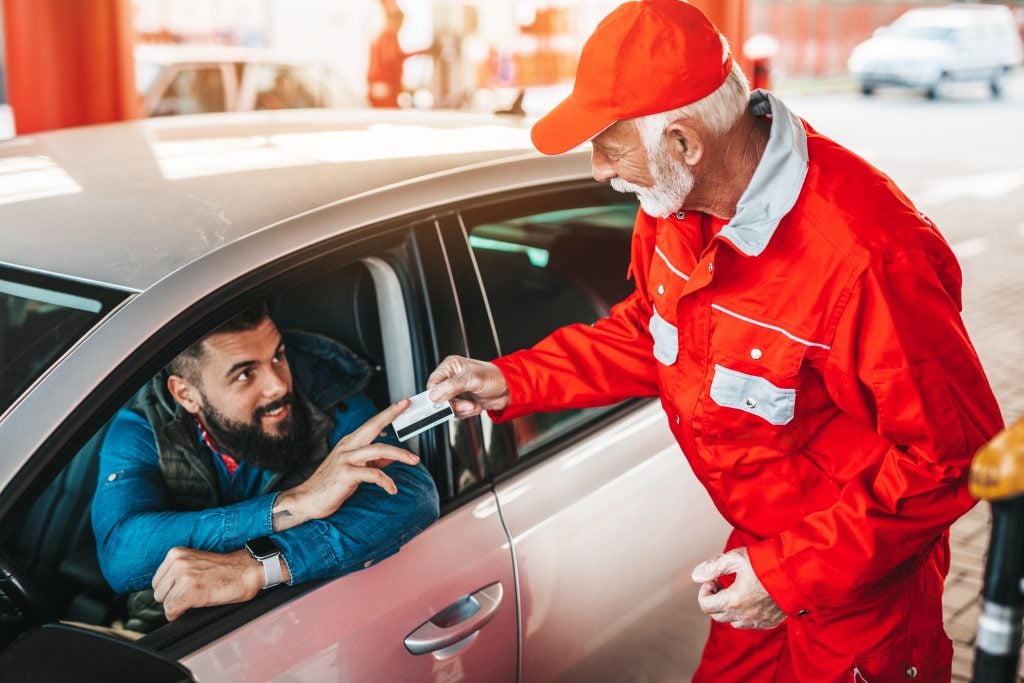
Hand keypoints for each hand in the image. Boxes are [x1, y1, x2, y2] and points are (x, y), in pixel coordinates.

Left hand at [152, 547, 273, 620]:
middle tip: (191, 595)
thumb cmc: (225, 569)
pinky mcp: (191, 590)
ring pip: (164, 603)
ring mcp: (184, 576)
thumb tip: (164, 590)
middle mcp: (178, 562)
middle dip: (172, 598)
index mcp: (176, 553)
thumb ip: (177, 570)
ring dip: (177, 605)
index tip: (183, 590)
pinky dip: (179, 614)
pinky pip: (172, 610)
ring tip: (195, 599)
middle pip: (158, 593)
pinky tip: (194, 606)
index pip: (157, 581)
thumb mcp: (195, 561)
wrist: (247, 570)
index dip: (170, 590)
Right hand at [272, 400, 420, 529]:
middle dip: (391, 415)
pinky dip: (386, 481)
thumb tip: (391, 459)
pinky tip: (392, 489)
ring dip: (400, 454)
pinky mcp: (346, 474)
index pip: (371, 424)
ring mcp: (346, 459)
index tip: (402, 403)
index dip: (387, 413)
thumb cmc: (331, 484)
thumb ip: (372, 463)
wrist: (308, 499)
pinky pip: (372, 474)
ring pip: (378, 450)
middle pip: (373, 426)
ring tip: (414, 460)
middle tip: (407, 407)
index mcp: (350, 443)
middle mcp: (348, 447)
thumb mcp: (354, 470)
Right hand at [427, 355, 509, 417]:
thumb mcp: (472, 380)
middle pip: (439, 397)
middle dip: (454, 404)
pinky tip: (476, 406)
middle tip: (466, 405)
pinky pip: (456, 412)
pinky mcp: (463, 401)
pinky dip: (466, 413)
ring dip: (461, 410)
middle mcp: (451, 378)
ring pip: (448, 407)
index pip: (433, 383)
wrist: (509, 390)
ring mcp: (457, 390)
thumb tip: (434, 395)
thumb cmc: (495, 377)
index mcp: (450, 367)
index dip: (437, 395)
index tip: (445, 403)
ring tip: (474, 405)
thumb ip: (452, 386)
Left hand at [691, 547, 785, 629]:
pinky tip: (751, 597)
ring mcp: (758, 621)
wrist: (797, 572)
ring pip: (733, 621)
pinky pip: (750, 623)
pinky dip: (745, 613)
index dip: (705, 591)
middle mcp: (744, 615)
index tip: (713, 579)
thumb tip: (696, 575)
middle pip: (717, 615)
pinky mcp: (770, 622)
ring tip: (737, 590)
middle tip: (721, 583)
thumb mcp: (735, 558)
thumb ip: (713, 567)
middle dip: (715, 599)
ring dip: (729, 608)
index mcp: (733, 600)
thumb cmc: (765, 563)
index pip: (706, 605)